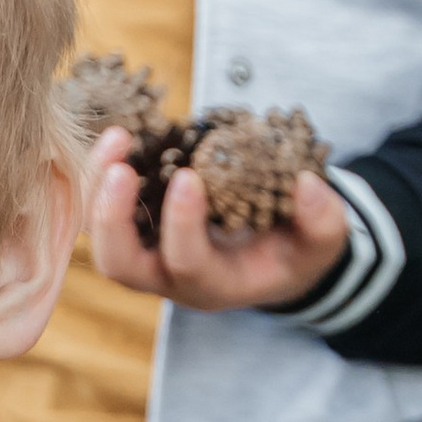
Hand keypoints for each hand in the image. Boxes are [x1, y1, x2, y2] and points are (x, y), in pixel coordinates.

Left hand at [88, 128, 350, 312]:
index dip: (182, 224)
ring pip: (101, 236)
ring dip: (98, 187)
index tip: (189, 176)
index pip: (186, 264)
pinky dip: (102, 174)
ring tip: (117, 138)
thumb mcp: (321, 242)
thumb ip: (322, 220)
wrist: (270, 258)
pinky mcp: (136, 229)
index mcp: (214, 286)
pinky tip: (118, 136)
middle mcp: (170, 278)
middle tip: (122, 165)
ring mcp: (147, 255)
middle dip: (111, 217)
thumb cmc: (294, 251)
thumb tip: (305, 186)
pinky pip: (103, 207)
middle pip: (119, 265)